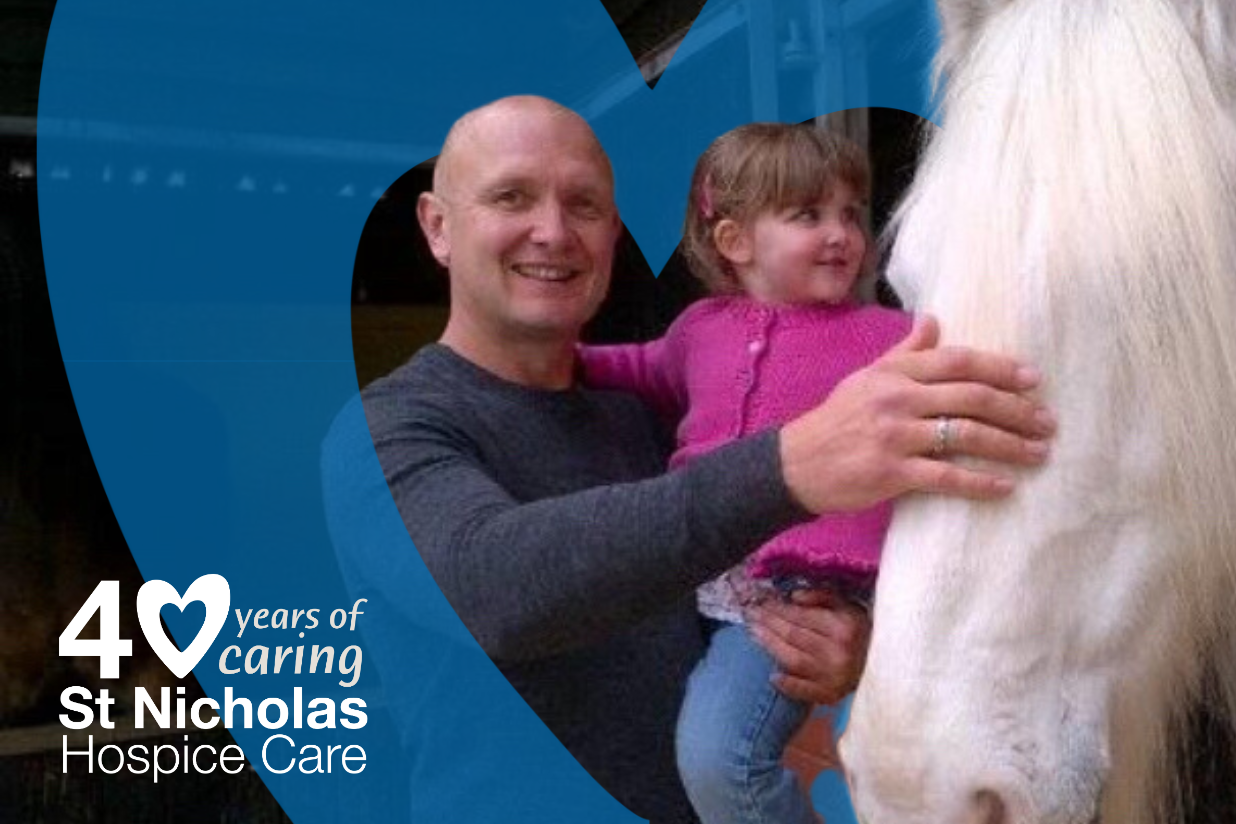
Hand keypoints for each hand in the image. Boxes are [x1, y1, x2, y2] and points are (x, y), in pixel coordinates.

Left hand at [748, 589, 869, 704]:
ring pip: (793, 659)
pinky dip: (787, 684)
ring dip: (770, 646)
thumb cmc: (864, 632)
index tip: (762, 602)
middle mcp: (837, 652)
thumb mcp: (850, 607)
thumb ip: (823, 597)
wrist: (887, 667)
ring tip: (754, 633)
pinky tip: (773, 676)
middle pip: (793, 636)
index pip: (801, 616)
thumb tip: (793, 597)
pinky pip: (804, 690)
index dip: (778, 608)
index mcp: (843, 627)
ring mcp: (833, 676)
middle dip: (768, 623)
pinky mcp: (831, 695)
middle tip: (751, 615)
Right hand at [779, 314, 1054, 512]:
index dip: (1000, 368)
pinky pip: (946, 477)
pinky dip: (980, 483)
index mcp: (895, 373)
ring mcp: (896, 436)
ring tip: (1038, 453)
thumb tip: (934, 321)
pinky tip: (1005, 487)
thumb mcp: (865, 378)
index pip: (957, 362)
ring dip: (1009, 445)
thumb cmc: (836, 420)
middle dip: (1017, 410)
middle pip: (972, 398)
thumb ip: (904, 353)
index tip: (1033, 380)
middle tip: (1047, 422)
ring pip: (966, 436)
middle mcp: (898, 399)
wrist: (796, 463)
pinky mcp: (892, 472)